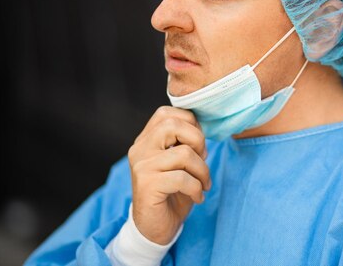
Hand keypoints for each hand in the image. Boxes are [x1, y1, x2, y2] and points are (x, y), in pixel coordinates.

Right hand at [128, 106, 211, 244]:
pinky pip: (182, 178)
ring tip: (203, 183)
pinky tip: (197, 197)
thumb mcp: (179, 163)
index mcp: (146, 140)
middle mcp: (139, 149)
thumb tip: (203, 129)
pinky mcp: (147, 185)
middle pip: (173, 125)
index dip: (190, 123)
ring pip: (183, 153)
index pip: (166, 113)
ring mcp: (141, 167)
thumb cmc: (172, 193)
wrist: (154, 228)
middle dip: (198, 140)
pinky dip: (197, 188)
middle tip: (203, 159)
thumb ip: (185, 143)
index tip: (198, 145)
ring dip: (202, 170)